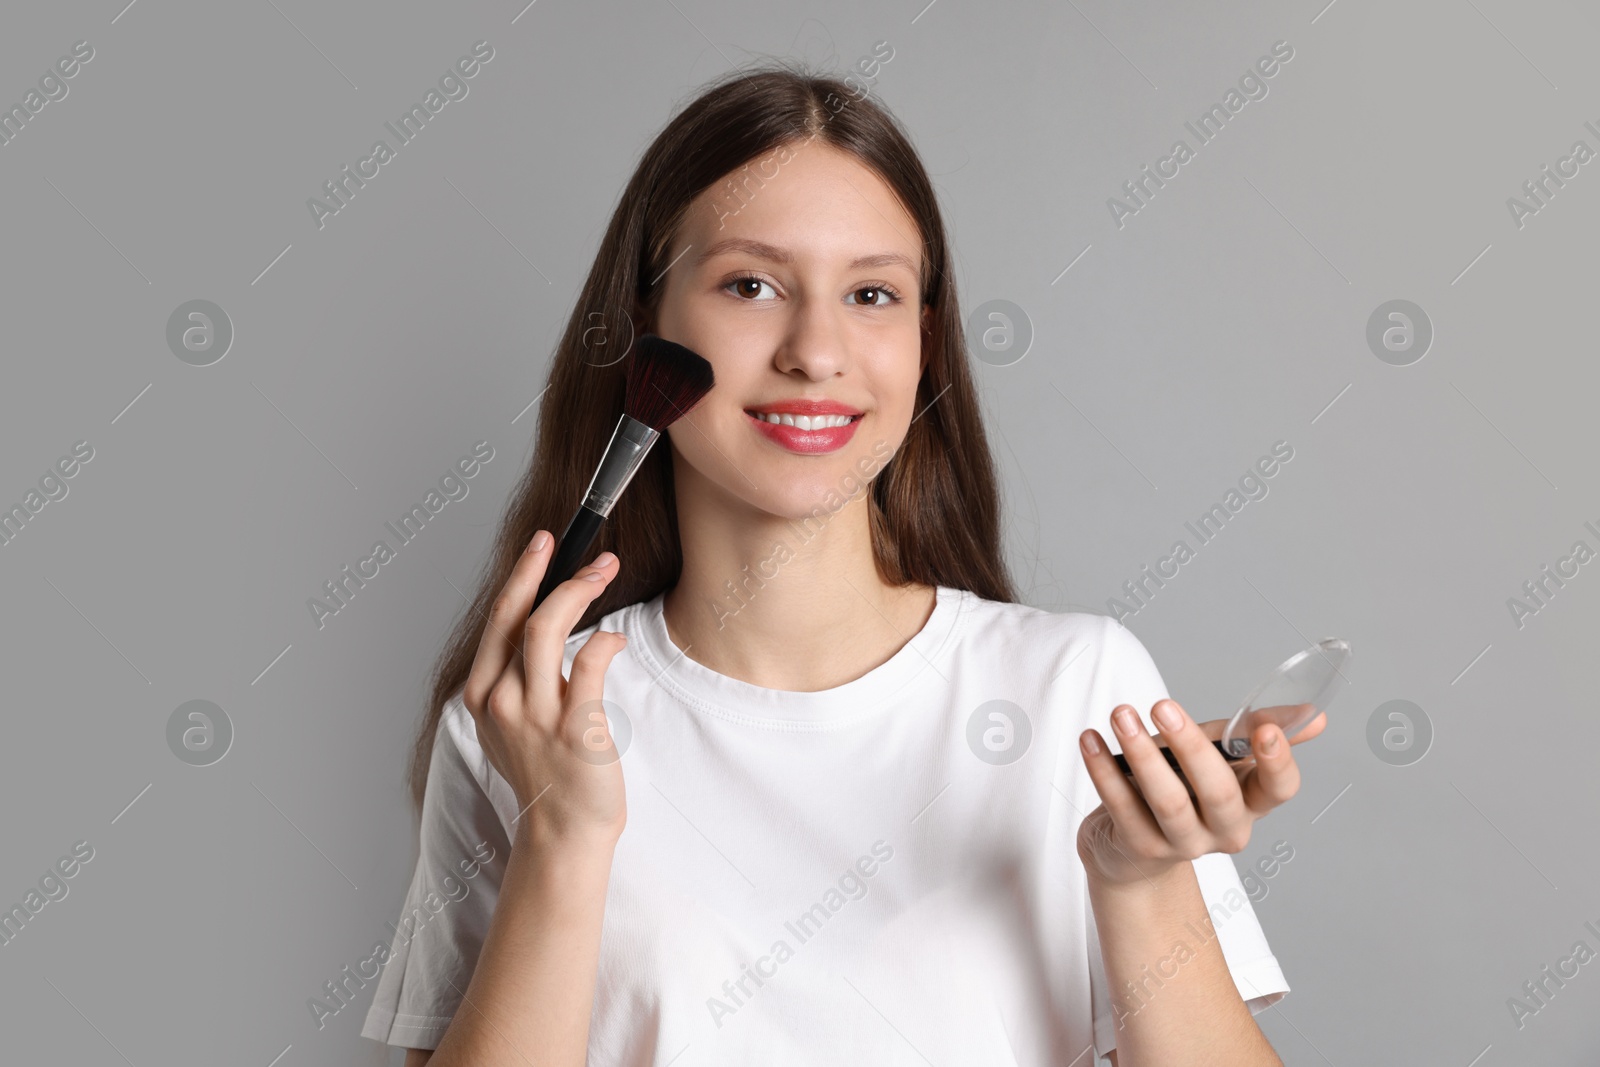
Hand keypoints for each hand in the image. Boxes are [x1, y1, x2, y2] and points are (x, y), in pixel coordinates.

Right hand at [460, 531, 629, 850]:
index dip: (522, 576)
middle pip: (517, 615)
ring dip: (578, 591)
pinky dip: (605, 640)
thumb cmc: (549, 776)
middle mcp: (502, 701)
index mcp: (483, 696)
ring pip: (547, 629)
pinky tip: (616, 638)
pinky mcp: (575, 728)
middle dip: (544, 570)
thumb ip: (519, 679)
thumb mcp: (514, 723)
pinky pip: (589, 663)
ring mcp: (535, 715)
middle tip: (574, 545)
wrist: (563, 832)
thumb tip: (546, 624)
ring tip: (605, 571)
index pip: (498, 620)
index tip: (544, 545)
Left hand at [1076, 699, 1325, 886]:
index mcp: (1252, 803)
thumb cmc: (1182, 786)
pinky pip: (1121, 806)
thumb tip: (1313, 715)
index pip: (1280, 789)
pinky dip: (1102, 769)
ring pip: (1167, 801)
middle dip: (1191, 746)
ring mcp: (1183, 844)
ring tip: (1121, 715)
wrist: (1130, 847)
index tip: (1265, 730)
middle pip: (1218, 793)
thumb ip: (1256, 730)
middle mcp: (1224, 829)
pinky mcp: (1140, 847)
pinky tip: (1090, 740)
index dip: (1278, 763)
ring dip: (1141, 754)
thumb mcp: (1219, 754)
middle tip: (1162, 705)